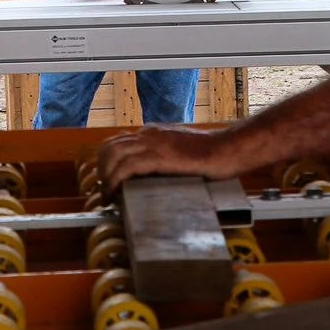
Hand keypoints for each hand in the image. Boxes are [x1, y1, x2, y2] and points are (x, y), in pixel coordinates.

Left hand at [98, 125, 230, 193]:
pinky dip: (114, 181)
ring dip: (105, 177)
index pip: (118, 142)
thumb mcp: (181, 151)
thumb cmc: (211, 154)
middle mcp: (150, 135)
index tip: (106, 180)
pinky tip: (114, 194)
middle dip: (101, 169)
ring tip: (107, 195)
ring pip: (113, 155)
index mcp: (154, 133)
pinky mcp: (160, 157)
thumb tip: (149, 175)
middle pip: (110, 147)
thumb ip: (164, 158)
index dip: (106, 162)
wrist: (228, 150)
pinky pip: (127, 166)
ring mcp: (154, 144)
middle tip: (104, 190)